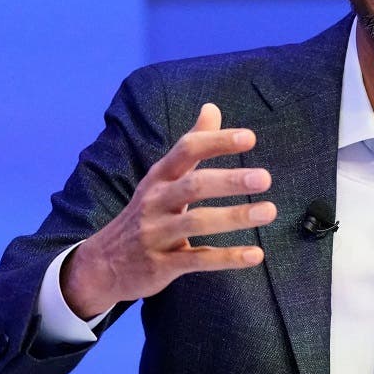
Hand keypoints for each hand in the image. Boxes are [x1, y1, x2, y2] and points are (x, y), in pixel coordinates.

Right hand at [61, 103, 275, 318]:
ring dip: (234, 216)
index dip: (217, 142)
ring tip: (269, 211)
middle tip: (264, 177)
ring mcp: (157, 234)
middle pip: (193, 185)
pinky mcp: (162, 265)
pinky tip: (256, 254)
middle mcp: (156, 201)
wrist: (104, 264)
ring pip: (196, 222)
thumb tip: (212, 107)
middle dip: (229, 180)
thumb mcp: (162, 178)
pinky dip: (228, 257)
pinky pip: (197, 260)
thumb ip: (191, 145)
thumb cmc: (147, 213)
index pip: (186, 150)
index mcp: (159, 177)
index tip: (249, 138)